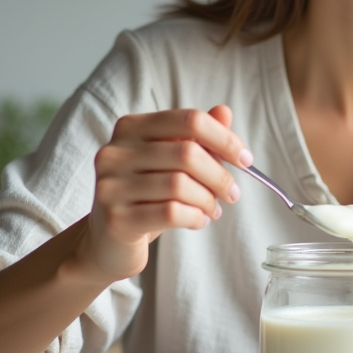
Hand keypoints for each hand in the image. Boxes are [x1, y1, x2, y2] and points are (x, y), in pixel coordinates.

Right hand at [73, 104, 250, 281]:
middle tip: (232, 193)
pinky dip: (195, 216)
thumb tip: (224, 112)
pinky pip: (171, 213)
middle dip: (219, 175)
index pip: (189, 120)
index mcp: (131, 128)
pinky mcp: (117, 219)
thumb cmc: (145, 195)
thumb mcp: (170, 161)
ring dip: (208, 200)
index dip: (224, 138)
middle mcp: (115, 152)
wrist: (108, 241)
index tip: (245, 159)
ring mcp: (112, 185)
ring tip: (213, 209)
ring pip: (180, 185)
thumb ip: (195, 136)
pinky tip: (199, 220)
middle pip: (187, 153)